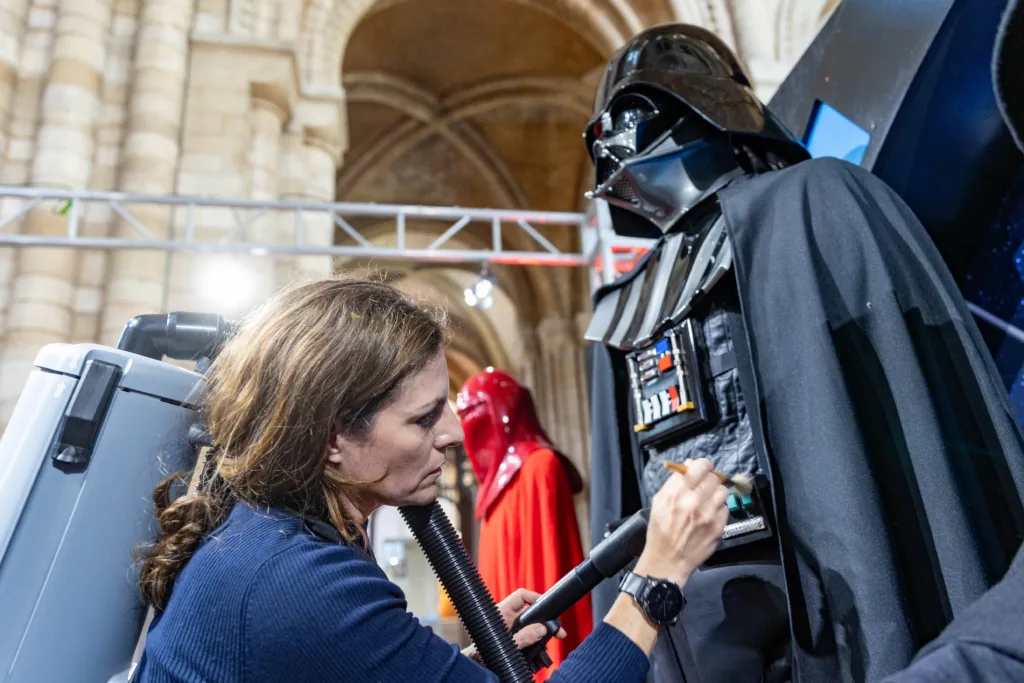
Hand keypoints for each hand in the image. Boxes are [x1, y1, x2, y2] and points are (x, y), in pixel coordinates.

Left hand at [461, 588, 566, 664]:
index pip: (521, 596)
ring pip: (531, 628)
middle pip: (530, 614)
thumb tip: (541, 629)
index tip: (548, 606)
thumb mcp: (503, 645)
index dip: (535, 597)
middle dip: (544, 623)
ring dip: (541, 637)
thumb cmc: (479, 654)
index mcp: (501, 613)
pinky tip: (540, 654)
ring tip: (548, 648)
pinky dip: (535, 646)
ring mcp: (510, 630)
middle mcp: (506, 619)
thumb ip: (522, 637)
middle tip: (558, 633)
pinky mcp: (512, 640)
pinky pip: (528, 639)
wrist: (474, 666)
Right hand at [635, 458, 728, 585]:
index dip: (703, 465)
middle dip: (709, 479)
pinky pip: (725, 508)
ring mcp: (708, 516)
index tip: (702, 468)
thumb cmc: (660, 531)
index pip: (700, 466)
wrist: (668, 560)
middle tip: (703, 486)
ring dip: (716, 493)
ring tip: (707, 500)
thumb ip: (674, 482)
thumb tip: (689, 465)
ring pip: (723, 491)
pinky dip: (718, 509)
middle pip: (714, 477)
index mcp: (677, 494)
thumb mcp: (658, 502)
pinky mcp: (718, 527)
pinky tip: (708, 515)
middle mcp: (694, 503)